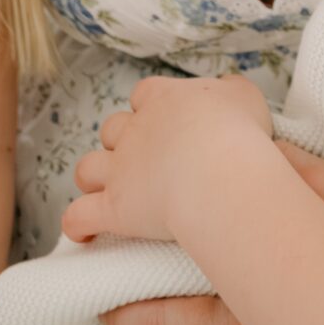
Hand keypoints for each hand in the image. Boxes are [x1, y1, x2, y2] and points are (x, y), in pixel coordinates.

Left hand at [61, 73, 272, 246]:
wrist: (220, 171)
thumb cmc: (238, 133)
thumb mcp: (245, 99)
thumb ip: (234, 92)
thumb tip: (231, 91)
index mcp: (164, 99)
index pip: (146, 94)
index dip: (150, 107)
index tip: (165, 121)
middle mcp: (135, 130)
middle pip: (114, 129)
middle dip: (120, 142)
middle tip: (142, 161)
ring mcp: (120, 169)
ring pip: (89, 167)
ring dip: (92, 177)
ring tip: (100, 189)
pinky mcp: (115, 207)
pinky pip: (82, 215)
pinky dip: (78, 223)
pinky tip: (82, 232)